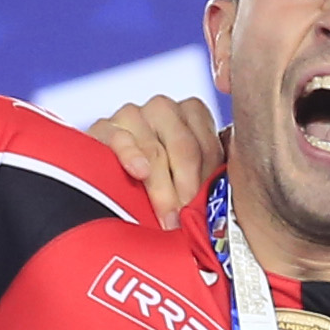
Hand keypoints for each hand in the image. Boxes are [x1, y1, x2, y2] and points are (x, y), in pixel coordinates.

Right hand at [86, 92, 224, 221]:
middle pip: (184, 147)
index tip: (207, 210)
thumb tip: (226, 207)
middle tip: (188, 220)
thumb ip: (206, 179)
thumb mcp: (185, 179)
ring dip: (162, 187)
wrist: (106, 180)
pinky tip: (139, 172)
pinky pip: (120, 140)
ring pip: (154, 149)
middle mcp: (163, 109)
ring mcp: (132, 115)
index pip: (208, 145)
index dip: (209, 180)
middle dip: (187, 188)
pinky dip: (131, 156)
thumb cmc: (156, 181)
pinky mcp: (103, 127)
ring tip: (167, 217)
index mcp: (191, 113)